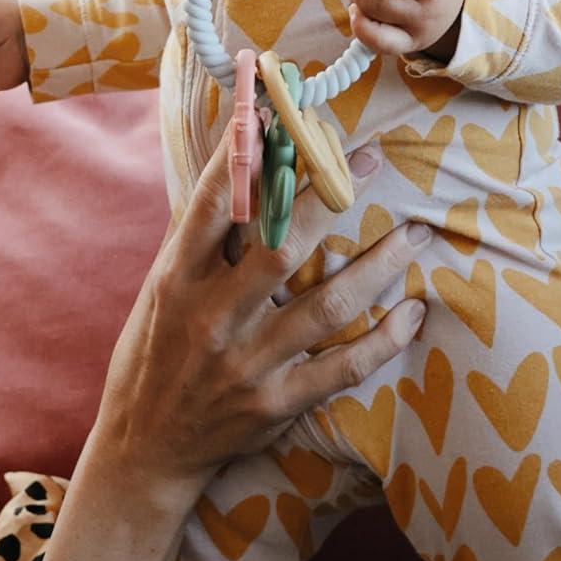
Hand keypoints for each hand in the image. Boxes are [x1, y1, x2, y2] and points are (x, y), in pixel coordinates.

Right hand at [92, 127, 427, 499]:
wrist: (145, 447)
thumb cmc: (155, 352)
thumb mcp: (161, 288)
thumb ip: (198, 233)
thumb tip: (239, 160)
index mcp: (177, 279)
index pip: (214, 204)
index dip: (249, 153)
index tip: (286, 113)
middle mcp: (212, 318)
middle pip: (282, 247)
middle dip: (331, 198)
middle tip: (374, 161)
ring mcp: (247, 364)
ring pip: (328, 305)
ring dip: (380, 266)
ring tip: (415, 234)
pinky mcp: (276, 405)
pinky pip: (343, 368)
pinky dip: (384, 339)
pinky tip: (413, 312)